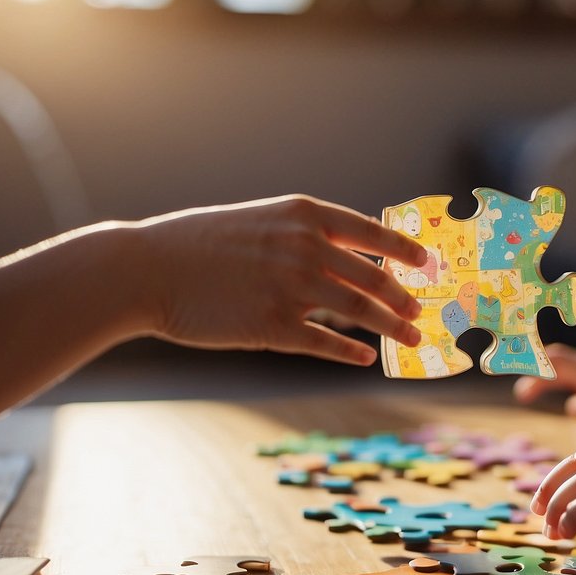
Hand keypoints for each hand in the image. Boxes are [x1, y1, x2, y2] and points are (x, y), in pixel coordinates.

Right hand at [135, 194, 426, 364]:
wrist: (146, 269)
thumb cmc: (199, 244)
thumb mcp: (259, 221)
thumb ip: (304, 236)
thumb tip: (349, 261)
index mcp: (303, 215)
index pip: (373, 232)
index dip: (407, 251)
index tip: (429, 265)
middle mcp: (305, 247)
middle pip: (374, 277)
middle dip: (404, 298)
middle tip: (421, 313)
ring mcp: (291, 288)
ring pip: (361, 311)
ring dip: (393, 327)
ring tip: (411, 338)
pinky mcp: (273, 327)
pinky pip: (327, 344)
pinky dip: (351, 353)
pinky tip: (365, 359)